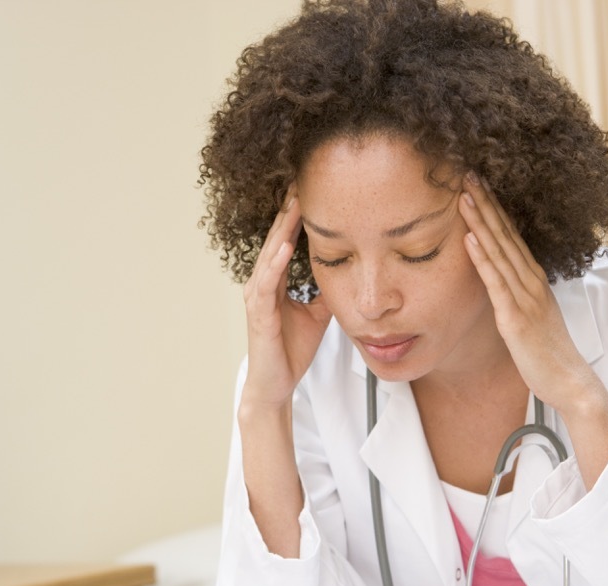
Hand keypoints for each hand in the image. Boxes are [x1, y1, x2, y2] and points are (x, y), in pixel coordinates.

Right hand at [241, 192, 332, 411]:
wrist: (276, 384)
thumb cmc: (292, 349)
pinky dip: (276, 263)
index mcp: (276, 280)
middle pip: (277, 238)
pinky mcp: (258, 314)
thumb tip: (350, 272)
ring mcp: (258, 297)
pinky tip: (286, 246)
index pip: (287, 239)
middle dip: (289, 210)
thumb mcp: (319, 313)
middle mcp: (263, 282)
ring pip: (270, 254)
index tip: (314, 188)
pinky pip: (266, 283)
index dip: (299, 214)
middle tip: (302, 179)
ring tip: (295, 202)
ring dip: (282, 228)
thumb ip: (327, 290)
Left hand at [458, 174, 607, 486]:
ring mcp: (525, 298)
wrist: (570, 382)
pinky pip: (497, 283)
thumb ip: (516, 296)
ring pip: (500, 251)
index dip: (494, 207)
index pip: (511, 235)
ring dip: (481, 220)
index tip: (477, 181)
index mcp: (533, 280)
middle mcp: (531, 282)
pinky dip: (483, 258)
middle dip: (485, 202)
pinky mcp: (516, 318)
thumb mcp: (531, 316)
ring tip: (463, 192)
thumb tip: (499, 282)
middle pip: (505, 233)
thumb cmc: (548, 353)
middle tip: (466, 171)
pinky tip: (469, 238)